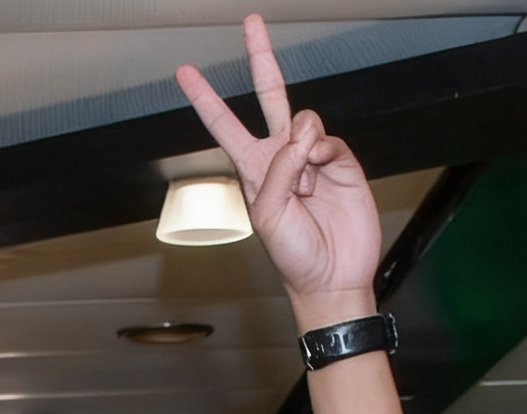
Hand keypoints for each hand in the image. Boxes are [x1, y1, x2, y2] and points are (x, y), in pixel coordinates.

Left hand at [177, 16, 382, 310]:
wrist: (334, 275)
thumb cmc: (294, 256)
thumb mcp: (269, 217)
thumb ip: (280, 171)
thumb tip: (303, 133)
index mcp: (253, 169)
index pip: (225, 124)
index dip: (205, 98)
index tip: (185, 72)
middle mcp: (281, 156)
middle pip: (269, 95)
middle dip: (261, 58)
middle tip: (252, 24)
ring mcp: (312, 156)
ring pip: (304, 118)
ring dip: (303, 146)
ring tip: (308, 186)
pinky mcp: (340, 161)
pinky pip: (328, 138)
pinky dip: (324, 154)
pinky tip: (324, 179)